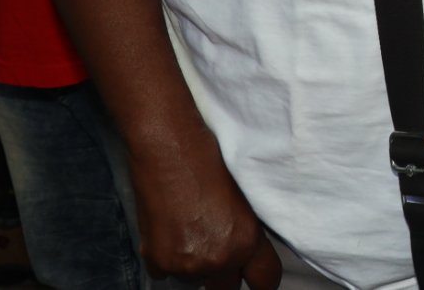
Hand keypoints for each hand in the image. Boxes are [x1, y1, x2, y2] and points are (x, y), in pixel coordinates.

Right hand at [133, 144, 282, 289]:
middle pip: (226, 288)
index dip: (259, 278)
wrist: (168, 149)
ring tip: (189, 228)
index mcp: (246, 240)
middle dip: (223, 274)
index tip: (254, 276)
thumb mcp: (243, 198)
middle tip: (215, 249)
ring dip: (192, 264)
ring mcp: (186, 263)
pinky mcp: (157, 260)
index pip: (266, 280)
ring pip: (193, 280)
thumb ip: (245, 232)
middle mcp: (218, 258)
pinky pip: (165, 272)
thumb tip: (245, 252)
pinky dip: (166, 257)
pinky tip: (170, 229)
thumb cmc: (206, 161)